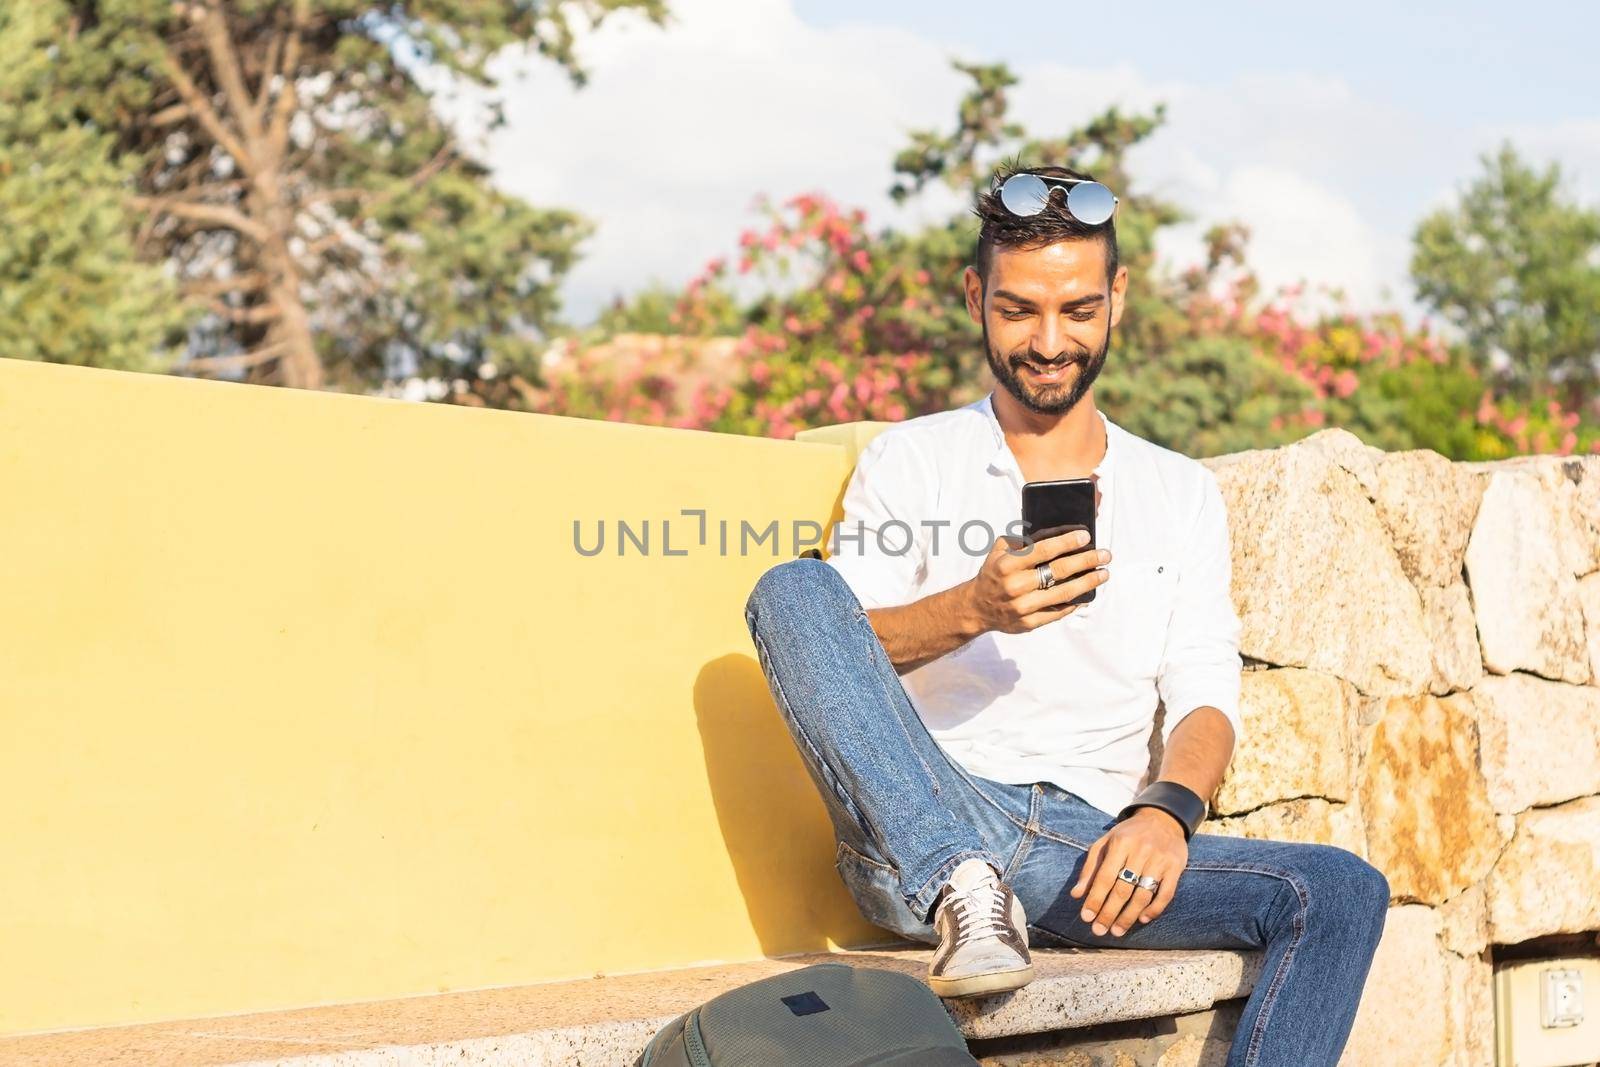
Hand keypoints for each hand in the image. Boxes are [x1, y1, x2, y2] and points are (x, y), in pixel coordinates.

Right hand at [965, 529, 1110, 634]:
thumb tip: (1057, 534)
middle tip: (1105, 555)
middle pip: (1059, 571)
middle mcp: (1015, 585)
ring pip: (1064, 593)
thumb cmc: (993, 572)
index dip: (1068, 542)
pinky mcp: (1028, 623)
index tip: (1086, 536)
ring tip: (1103, 574)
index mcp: (1008, 564)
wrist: (976, 606)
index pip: (1044, 550)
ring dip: (1088, 582)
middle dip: (1086, 561)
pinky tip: (1087, 594)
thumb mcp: (1000, 550)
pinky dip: (1075, 603)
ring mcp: (1022, 607)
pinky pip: (1058, 612)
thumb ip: (1024, 540)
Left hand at [1068, 808, 1186, 935]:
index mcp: (1120, 844)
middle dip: (1109, 913)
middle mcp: (1140, 851)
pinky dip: (1154, 910)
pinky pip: (1165, 894)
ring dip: (1128, 917)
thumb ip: (1090, 868)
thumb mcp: (1105, 843)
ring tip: (1117, 931)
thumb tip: (1076, 894)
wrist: (1162, 819)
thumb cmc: (1128, 835)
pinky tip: (1142, 919)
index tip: (1087, 918)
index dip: (1095, 899)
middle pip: (1123, 889)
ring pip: (1143, 895)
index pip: (1104, 877)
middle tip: (1100, 931)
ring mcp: (1159, 860)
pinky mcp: (1175, 867)